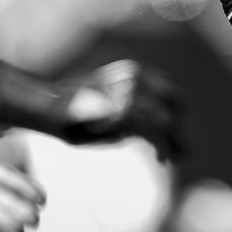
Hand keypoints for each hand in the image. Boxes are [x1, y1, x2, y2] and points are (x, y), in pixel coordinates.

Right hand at [58, 60, 182, 161]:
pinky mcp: (126, 111)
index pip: (170, 92)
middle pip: (176, 104)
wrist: (49, 108)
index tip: (175, 132)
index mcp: (134, 71)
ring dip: (174, 142)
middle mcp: (136, 77)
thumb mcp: (110, 103)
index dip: (176, 113)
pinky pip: (155, 131)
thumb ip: (134, 109)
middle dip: (179, 128)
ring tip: (174, 159)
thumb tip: (160, 128)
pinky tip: (162, 158)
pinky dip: (163, 146)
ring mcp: (131, 92)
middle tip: (183, 151)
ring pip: (167, 120)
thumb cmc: (75, 113)